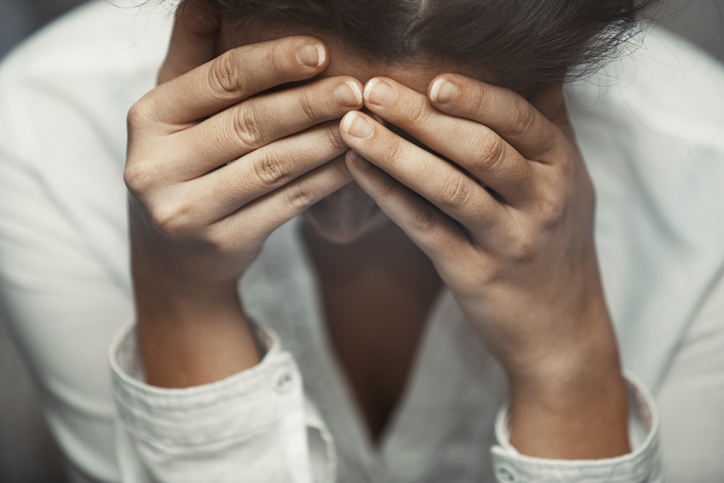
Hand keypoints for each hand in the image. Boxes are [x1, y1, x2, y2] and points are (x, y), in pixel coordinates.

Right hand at [124, 4, 363, 386]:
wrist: (173, 258)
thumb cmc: (183, 167)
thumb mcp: (176, 112)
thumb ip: (192, 55)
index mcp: (146, 119)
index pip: (217, 81)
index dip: (272, 63)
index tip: (320, 50)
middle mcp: (155, 166)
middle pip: (248, 124)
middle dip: (309, 103)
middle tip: (357, 88)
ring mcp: (186, 211)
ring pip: (272, 167)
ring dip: (325, 141)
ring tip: (365, 122)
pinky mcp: (221, 245)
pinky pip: (287, 205)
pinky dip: (325, 181)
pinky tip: (354, 163)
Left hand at [339, 75, 629, 457]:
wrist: (562, 332)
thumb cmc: (556, 245)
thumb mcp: (570, 183)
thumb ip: (547, 126)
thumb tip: (534, 63)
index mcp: (563, 169)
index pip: (519, 119)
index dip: (475, 95)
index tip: (430, 77)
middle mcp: (543, 203)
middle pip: (480, 150)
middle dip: (421, 116)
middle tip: (372, 89)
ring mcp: (509, 243)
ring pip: (449, 190)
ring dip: (396, 153)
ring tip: (352, 126)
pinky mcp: (476, 276)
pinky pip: (426, 230)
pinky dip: (389, 197)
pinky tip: (358, 170)